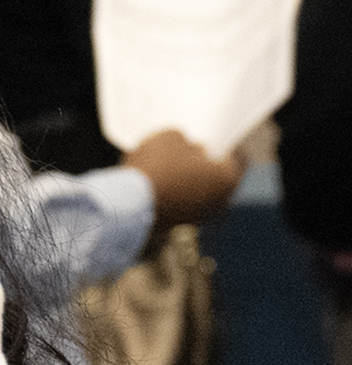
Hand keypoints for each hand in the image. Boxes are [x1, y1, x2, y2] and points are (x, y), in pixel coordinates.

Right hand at [123, 128, 243, 231]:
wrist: (127, 204)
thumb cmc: (155, 167)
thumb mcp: (170, 137)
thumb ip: (185, 142)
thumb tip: (187, 150)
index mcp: (228, 178)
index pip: (238, 157)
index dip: (224, 145)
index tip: (212, 138)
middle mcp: (221, 202)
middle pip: (217, 177)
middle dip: (205, 165)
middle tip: (189, 151)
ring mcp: (198, 217)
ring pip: (199, 193)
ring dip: (189, 182)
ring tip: (168, 168)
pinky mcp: (176, 227)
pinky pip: (180, 205)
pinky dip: (173, 196)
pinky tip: (155, 184)